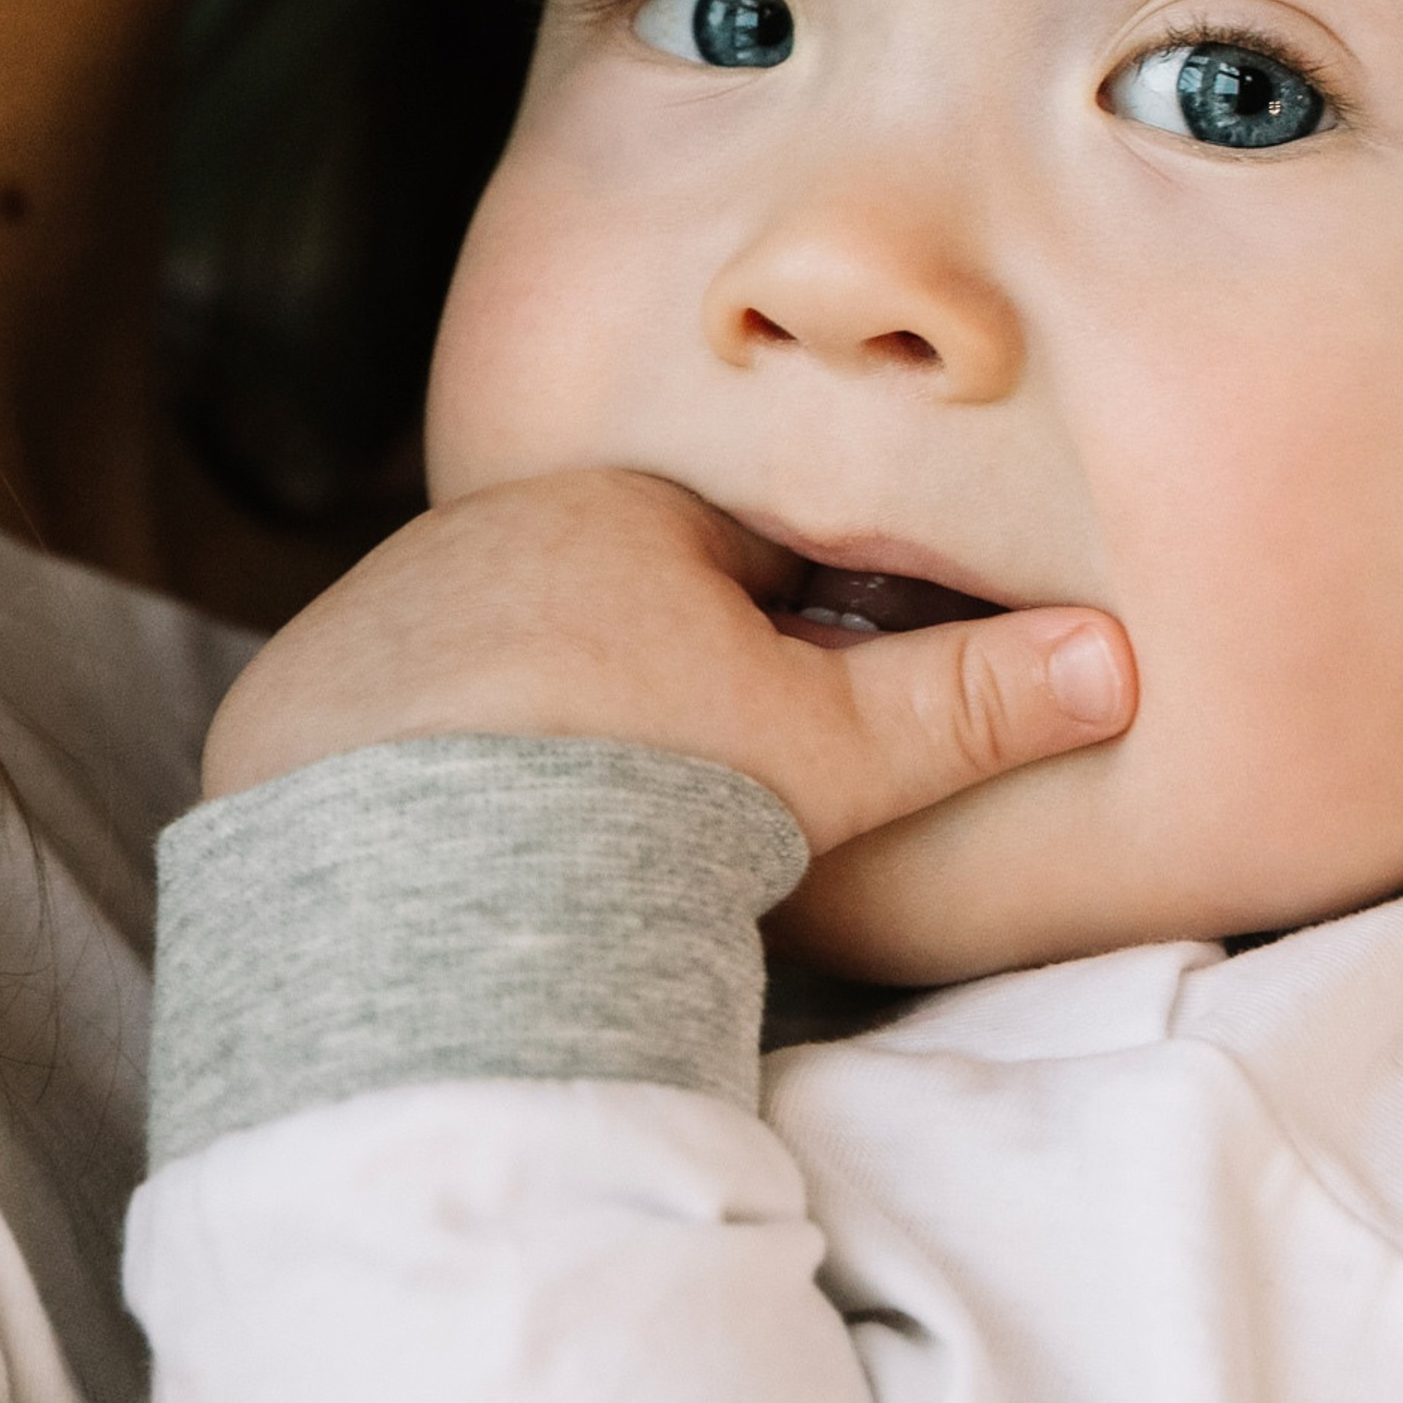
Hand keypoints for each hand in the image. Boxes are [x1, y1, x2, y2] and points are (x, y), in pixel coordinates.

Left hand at [199, 467, 1135, 854]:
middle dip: (648, 672)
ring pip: (489, 655)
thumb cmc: (649, 789)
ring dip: (528, 716)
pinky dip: (413, 770)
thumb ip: (971, 700)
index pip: (732, 559)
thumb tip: (1115, 660)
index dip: (779, 643)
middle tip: (677, 792)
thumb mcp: (835, 751)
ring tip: (565, 829)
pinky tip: (452, 845)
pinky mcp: (287, 707)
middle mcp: (486, 534)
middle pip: (605, 599)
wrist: (430, 885)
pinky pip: (373, 723)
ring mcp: (373, 615)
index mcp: (623, 517)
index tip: (786, 728)